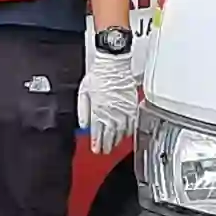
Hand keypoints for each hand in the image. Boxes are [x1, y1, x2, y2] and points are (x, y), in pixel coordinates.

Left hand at [77, 27, 140, 148]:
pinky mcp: (132, 106)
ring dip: (117, 141)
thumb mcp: (83, 92)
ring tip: (113, 146)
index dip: (96, 143)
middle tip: (104, 152)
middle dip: (106, 145)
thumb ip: (83, 111)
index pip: (97, 132)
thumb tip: (83, 125)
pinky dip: (128, 131)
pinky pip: (132, 123)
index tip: (95, 149)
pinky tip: (125, 135)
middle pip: (110, 135)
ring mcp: (123, 110)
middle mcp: (111, 112)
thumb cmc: (98, 75)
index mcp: (98, 110)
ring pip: (121, 131)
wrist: (113, 64)